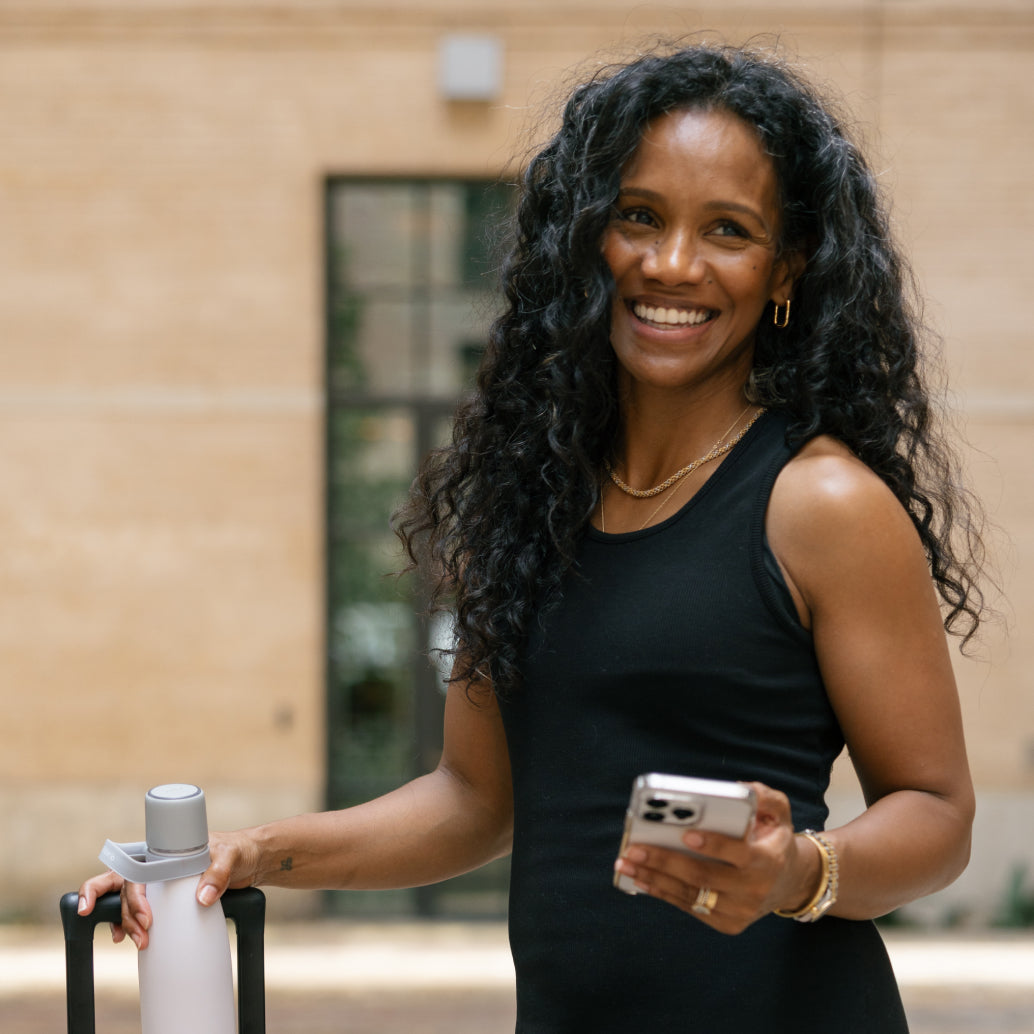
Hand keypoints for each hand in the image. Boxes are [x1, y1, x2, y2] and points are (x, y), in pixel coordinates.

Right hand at [76, 829, 260, 950]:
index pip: (134, 869)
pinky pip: (144, 911)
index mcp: (166, 850)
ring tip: (142, 942)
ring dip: (129, 924)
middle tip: (141, 934)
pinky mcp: (170, 898)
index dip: (125, 892)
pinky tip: (133, 938)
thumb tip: (203, 898)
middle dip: (124, 913)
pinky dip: (134, 925)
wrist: (252, 860)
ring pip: (130, 902)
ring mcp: (162, 882)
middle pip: (124, 887)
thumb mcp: (230, 856)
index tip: (138, 916)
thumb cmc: (238, 849)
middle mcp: (158, 865)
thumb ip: (218, 873)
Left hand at [613, 782, 819, 933]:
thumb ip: (763, 795)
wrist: (788, 882)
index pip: (738, 854)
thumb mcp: (778, 811)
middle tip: (634, 848)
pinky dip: (663, 893)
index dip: (713, 844)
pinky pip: (690, 908)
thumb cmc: (773, 838)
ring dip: (654, 878)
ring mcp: (739, 911)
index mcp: (767, 860)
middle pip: (704, 876)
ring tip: (627, 863)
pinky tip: (641, 878)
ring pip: (691, 895)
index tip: (685, 834)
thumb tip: (737, 787)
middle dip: (665, 861)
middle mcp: (754, 890)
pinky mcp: (727, 924)